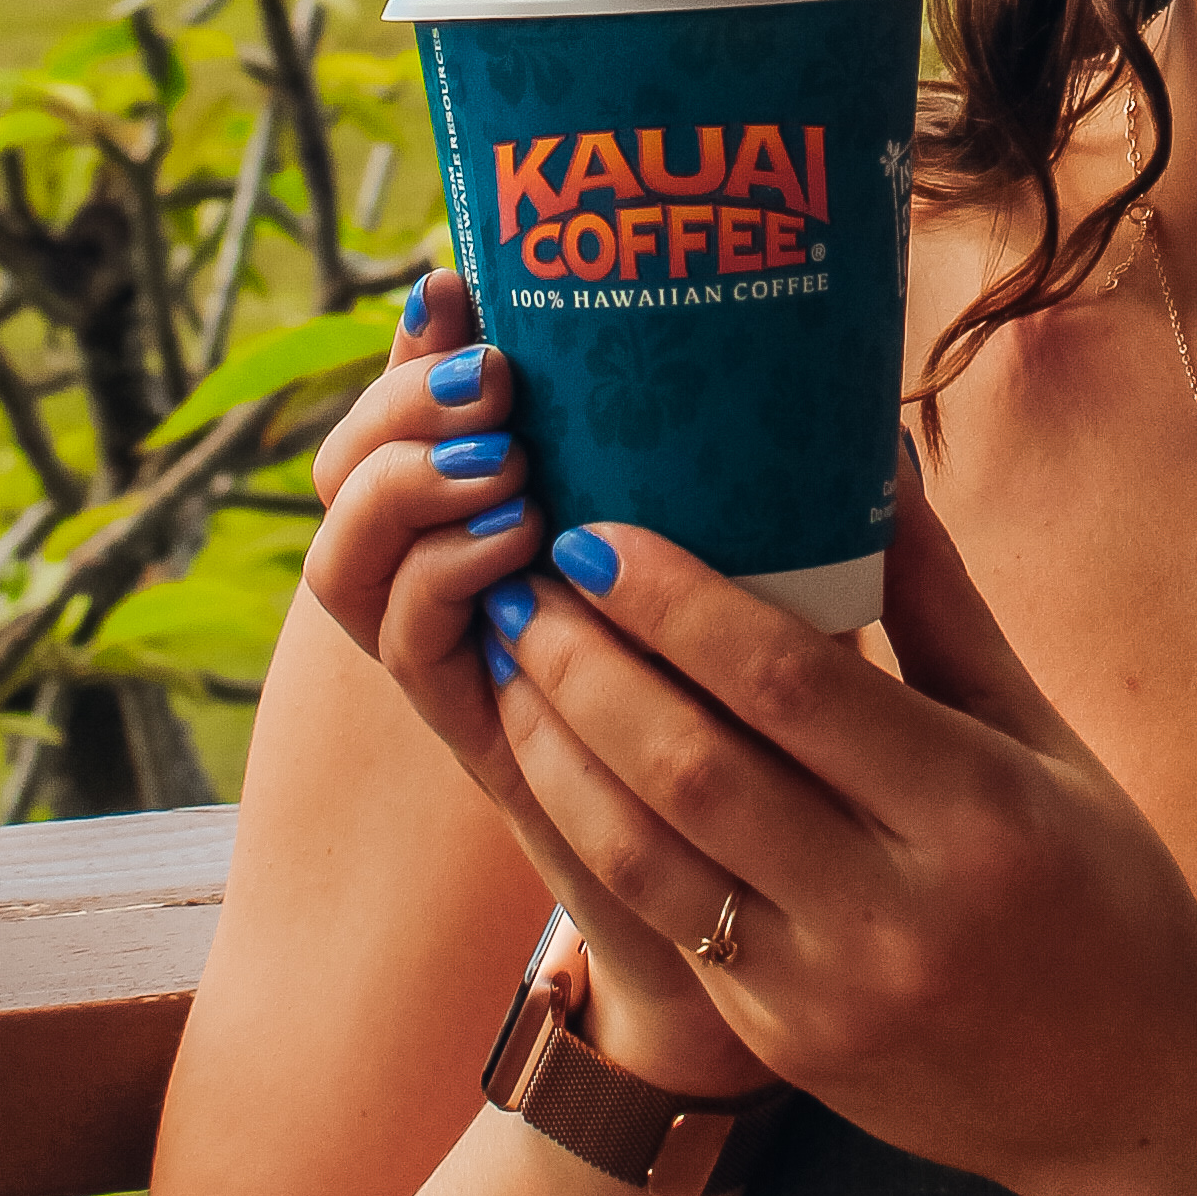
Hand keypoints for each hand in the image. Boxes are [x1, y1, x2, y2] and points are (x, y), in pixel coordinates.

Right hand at [303, 271, 761, 1088]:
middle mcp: (461, 590)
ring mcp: (458, 667)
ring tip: (499, 456)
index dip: (411, 345)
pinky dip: (442, 584)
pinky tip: (515, 547)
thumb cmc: (789, 732)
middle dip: (392, 403)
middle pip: (349, 472)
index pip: (413, 411)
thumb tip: (849, 377)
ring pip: (348, 562)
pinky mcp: (476, 740)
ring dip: (405, 490)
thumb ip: (767, 490)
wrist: (776, 915)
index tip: (452, 280)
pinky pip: (409, 652)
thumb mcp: (770, 582)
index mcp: (512, 522)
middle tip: (487, 371)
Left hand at [477, 448, 1196, 1195]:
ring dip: (557, 751)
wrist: (1132, 1093)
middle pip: (693, 768)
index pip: (791, 685)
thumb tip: (872, 451)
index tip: (599, 536)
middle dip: (586, 667)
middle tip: (523, 584)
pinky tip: (558, 764)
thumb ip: (942, 603)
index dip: (678, 604)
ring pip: (647, 855)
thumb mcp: (1040, 735)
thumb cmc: (1098, 884)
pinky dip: (596, 833)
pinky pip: (668, 924)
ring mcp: (829, 993)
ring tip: (510, 663)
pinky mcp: (785, 1045)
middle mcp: (896, 909)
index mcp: (977, 809)